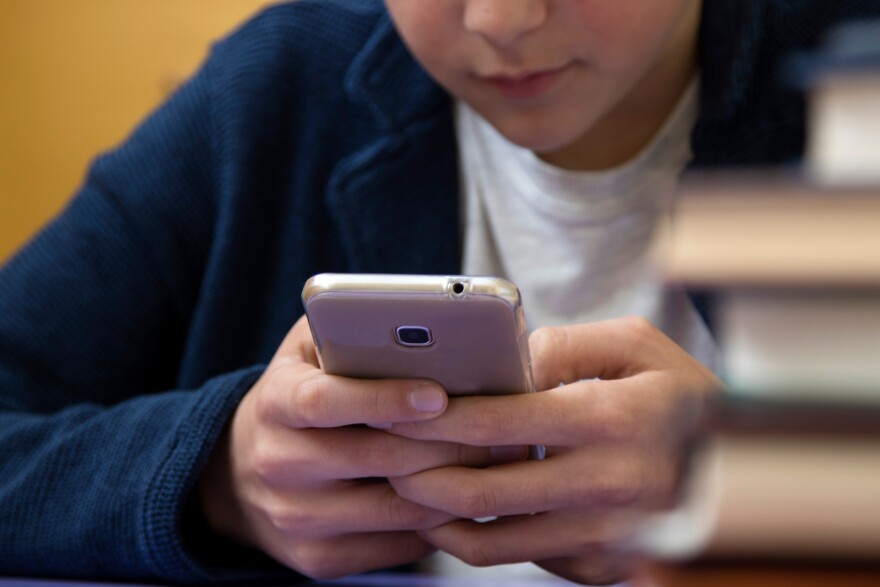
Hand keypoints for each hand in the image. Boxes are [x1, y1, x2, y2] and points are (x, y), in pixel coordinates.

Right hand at [197, 316, 516, 578]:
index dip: (383, 398)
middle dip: (450, 444)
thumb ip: (347, 331)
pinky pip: (398, 546)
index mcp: (275, 403)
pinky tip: (464, 496)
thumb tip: (420, 323)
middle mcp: (279, 464)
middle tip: (504, 429)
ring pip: (399, 510)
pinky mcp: (318, 560)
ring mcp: (298, 519)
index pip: (326, 401)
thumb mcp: (305, 353)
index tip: (438, 394)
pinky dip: (438, 523)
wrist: (239, 476)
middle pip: (378, 459)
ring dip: (456, 485)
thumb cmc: (296, 398)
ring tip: (499, 461)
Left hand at [386, 317, 721, 584]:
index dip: (437, 420)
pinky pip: (527, 559)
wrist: (729, 456)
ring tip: (410, 494)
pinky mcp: (603, 564)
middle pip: (484, 494)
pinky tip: (462, 516)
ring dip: (440, 520)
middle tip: (387, 459)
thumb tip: (500, 370)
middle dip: (420, 477)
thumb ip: (561, 346)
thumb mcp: (632, 343)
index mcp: (608, 421)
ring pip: (496, 542)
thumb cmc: (672, 390)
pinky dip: (484, 541)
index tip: (397, 412)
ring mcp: (606, 536)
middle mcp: (606, 486)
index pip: (499, 424)